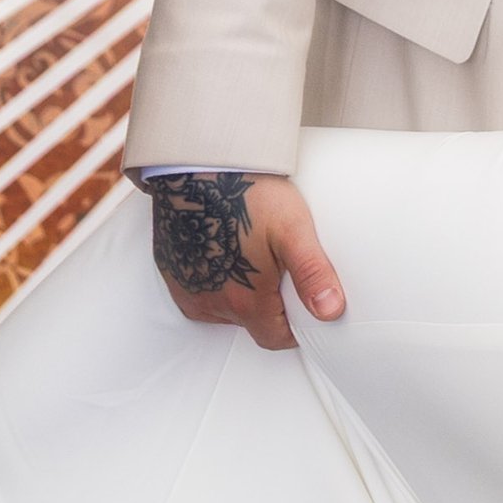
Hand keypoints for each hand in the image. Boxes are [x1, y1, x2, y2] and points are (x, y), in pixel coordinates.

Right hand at [148, 173, 345, 349]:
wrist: (197, 163)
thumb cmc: (246, 193)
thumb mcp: (293, 230)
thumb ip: (313, 274)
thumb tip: (331, 311)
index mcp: (245, 301)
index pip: (275, 339)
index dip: (294, 327)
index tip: (301, 303)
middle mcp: (211, 304)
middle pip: (251, 323)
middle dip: (268, 305)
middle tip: (278, 266)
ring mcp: (187, 289)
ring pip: (224, 309)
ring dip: (240, 292)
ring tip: (250, 254)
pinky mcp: (172, 272)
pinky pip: (199, 291)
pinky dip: (214, 280)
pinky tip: (224, 251)